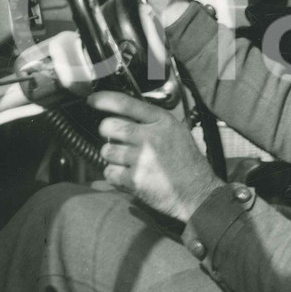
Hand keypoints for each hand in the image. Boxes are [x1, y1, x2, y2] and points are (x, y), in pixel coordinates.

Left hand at [88, 91, 222, 222]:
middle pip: (109, 126)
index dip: (104, 99)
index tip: (93, 100)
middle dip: (108, 133)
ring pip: (106, 151)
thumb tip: (124, 116)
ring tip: (130, 162)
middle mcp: (151, 137)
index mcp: (162, 122)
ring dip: (113, 157)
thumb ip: (152, 122)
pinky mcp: (135, 179)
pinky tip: (130, 176)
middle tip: (118, 140)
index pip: (126, 103)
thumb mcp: (176, 131)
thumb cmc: (187, 162)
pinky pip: (109, 172)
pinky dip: (115, 176)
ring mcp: (142, 159)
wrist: (198, 192)